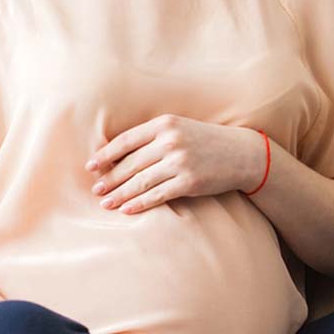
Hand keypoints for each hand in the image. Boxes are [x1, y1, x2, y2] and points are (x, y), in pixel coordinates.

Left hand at [84, 114, 265, 213]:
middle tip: (95, 190)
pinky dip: (139, 203)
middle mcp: (170, 141)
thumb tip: (118, 154)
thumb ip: (152, 137)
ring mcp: (180, 161)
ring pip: (140, 181)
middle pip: (130, 164)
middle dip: (110, 179)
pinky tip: (126, 209)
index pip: (126, 141)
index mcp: (164, 124)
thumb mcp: (178, 129)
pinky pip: (158, 195)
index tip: (91, 166)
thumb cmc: (204, 141)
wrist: (242, 153)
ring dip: (120, 194)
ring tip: (105, 203)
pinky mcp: (189, 181)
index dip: (106, 155)